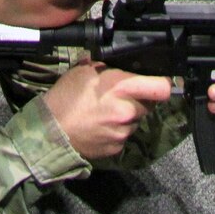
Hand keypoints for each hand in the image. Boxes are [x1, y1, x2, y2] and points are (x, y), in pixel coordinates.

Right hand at [43, 62, 171, 158]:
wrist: (51, 133)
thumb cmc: (65, 98)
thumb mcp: (84, 69)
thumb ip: (107, 66)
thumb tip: (119, 65)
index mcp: (121, 87)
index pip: (161, 87)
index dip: (163, 82)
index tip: (160, 80)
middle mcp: (128, 110)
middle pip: (150, 103)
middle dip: (140, 97)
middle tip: (122, 94)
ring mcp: (124, 132)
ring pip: (137, 119)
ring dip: (128, 114)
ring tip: (106, 111)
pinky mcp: (118, 148)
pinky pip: (125, 135)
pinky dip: (117, 129)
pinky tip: (101, 125)